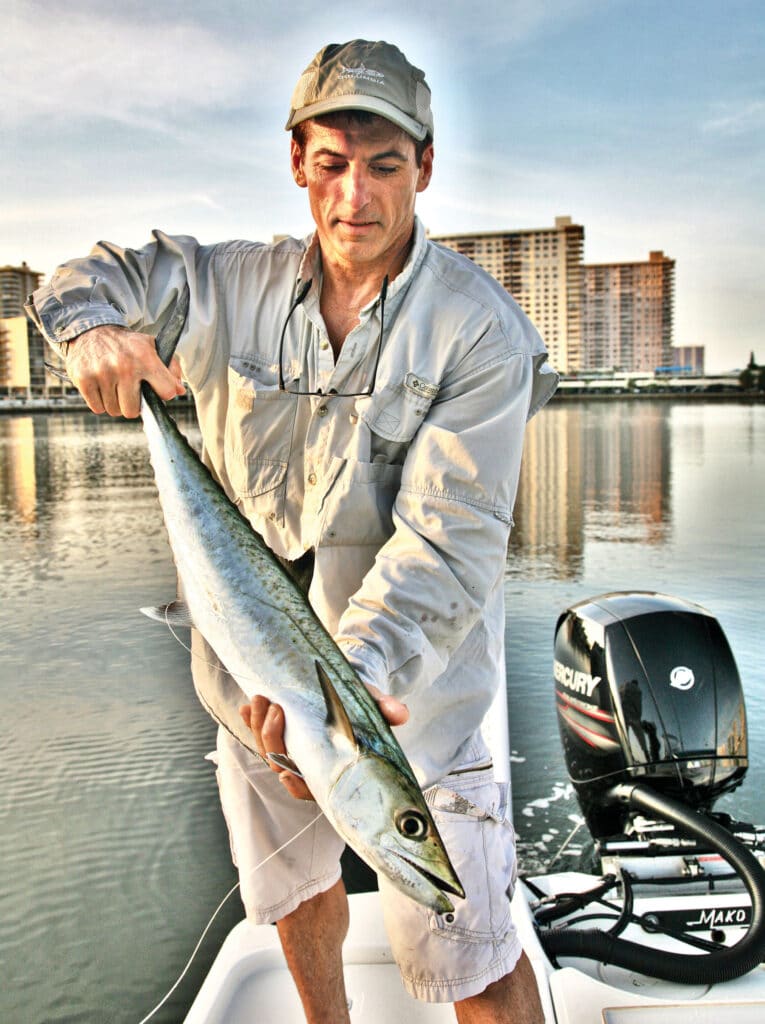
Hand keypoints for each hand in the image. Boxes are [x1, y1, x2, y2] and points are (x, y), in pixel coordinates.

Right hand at [66, 324, 184, 417]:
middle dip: (132, 404)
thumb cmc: (126, 344)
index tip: (156, 389)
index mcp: (145, 357)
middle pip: (133, 410)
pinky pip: (97, 408)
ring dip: (115, 402)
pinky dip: (100, 402)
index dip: (163, 393)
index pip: (166, 392)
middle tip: (129, 391)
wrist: (91, 330)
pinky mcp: (83, 379)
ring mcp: (102, 373)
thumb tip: (180, 391)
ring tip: (114, 386)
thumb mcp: (151, 347)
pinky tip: (101, 386)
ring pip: (114, 411)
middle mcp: (124, 366)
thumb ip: (170, 368)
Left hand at [239, 688, 408, 801]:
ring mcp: (288, 747)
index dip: (295, 785)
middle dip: (272, 738)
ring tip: (261, 700)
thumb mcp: (374, 707)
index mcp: (330, 769)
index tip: (287, 772)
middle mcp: (306, 763)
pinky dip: (251, 720)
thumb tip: (401, 714)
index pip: (308, 789)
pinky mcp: (277, 731)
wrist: (348, 689)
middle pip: (280, 764)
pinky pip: (258, 732)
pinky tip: (248, 707)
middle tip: (276, 709)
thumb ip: (385, 711)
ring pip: (266, 749)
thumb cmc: (362, 706)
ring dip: (259, 726)